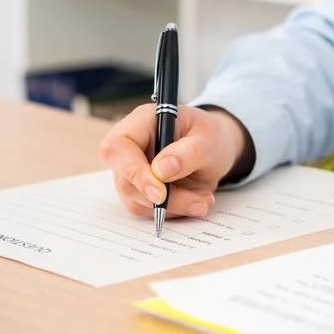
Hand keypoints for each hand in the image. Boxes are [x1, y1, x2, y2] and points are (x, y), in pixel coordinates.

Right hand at [99, 104, 250, 217]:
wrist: (215, 148)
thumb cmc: (209, 136)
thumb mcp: (209, 139)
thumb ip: (188, 152)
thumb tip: (160, 170)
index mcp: (141, 123)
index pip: (118, 147)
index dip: (134, 172)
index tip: (160, 193)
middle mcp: (130, 148)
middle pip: (126, 181)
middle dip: (163, 199)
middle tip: (198, 203)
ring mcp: (132, 171)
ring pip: (138, 201)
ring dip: (174, 207)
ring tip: (205, 198)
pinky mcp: (141, 191)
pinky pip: (150, 210)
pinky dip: (176, 211)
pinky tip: (198, 199)